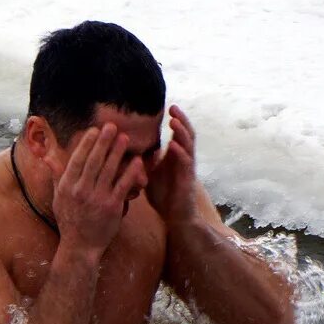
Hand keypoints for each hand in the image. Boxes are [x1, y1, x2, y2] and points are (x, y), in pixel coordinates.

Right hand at [51, 123, 147, 254]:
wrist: (80, 246)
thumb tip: (47, 157)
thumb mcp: (58, 198)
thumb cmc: (69, 221)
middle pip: (94, 161)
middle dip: (103, 141)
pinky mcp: (112, 207)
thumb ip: (56, 176)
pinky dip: (130, 172)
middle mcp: (80, 190)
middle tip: (112, 126)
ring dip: (117, 152)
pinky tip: (137, 161)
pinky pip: (123, 185)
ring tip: (124, 138)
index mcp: (67, 186)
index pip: (77, 160)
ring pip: (109, 170)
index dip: (86, 144)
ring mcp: (96, 198)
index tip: (94, 130)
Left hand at [146, 105, 198, 224]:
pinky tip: (173, 145)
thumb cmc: (163, 196)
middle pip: (187, 133)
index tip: (166, 107)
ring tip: (173, 120)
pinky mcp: (187, 180)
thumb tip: (133, 146)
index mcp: (175, 156)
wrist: (175, 216)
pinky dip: (180, 153)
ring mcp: (187, 168)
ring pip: (189, 145)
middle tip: (173, 106)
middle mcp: (184, 159)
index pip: (178, 133)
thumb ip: (145, 160)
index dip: (175, 120)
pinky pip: (186, 163)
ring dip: (182, 132)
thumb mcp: (150, 174)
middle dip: (181, 119)